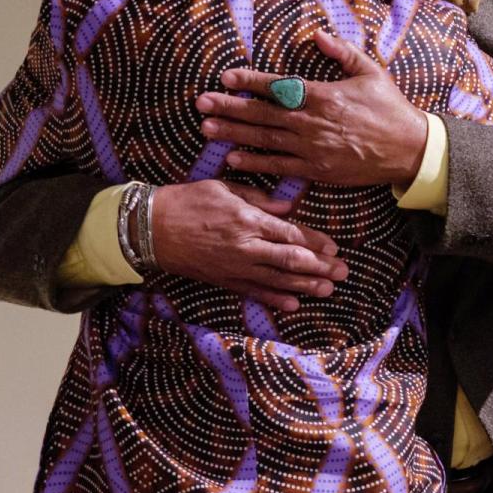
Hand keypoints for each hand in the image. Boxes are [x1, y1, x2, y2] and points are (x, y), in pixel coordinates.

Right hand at [150, 180, 346, 311]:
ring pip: (277, 280)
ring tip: (328, 289)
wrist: (150, 228)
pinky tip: (294, 304)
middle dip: (320, 268)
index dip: (315, 243)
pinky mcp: (223, 280)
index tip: (334, 248)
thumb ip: (258, 199)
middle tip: (343, 273)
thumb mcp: (224, 188)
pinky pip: (254, 292)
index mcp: (248, 220)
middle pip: (291, 261)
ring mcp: (234, 267)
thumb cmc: (187, 201)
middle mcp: (245, 247)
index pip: (291, 235)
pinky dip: (274, 299)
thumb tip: (287, 208)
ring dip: (305, 286)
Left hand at [196, 30, 427, 185]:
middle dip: (229, 107)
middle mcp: (312, 121)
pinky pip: (279, 167)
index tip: (226, 77)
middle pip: (262, 113)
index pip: (278, 86)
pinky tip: (232, 158)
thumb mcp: (371, 71)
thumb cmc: (390, 108)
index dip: (249, 81)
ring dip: (234, 133)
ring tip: (206, 128)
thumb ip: (342, 51)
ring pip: (265, 139)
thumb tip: (317, 33)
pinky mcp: (317, 170)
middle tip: (201, 104)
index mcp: (323, 95)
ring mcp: (312, 148)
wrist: (409, 148)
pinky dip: (255, 162)